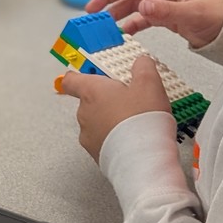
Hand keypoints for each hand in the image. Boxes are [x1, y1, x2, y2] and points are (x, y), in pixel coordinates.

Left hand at [58, 55, 173, 162]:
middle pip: (90, 101)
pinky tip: (134, 137)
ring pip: (97, 122)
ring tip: (135, 120)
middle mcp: (85, 114)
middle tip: (129, 97)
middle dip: (108, 99)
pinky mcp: (97, 154)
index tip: (91, 72)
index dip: (81, 74)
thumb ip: (143, 67)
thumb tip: (141, 62)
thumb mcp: (149, 83)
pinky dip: (116, 138)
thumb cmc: (141, 122)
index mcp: (92, 92)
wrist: (143, 160)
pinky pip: (104, 141)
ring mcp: (89, 136)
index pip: (72, 79)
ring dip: (112, 120)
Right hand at [86, 0, 222, 48]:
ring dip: (117, 9)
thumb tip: (142, 6)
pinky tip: (123, 30)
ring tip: (102, 20)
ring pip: (133, 2)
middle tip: (92, 7)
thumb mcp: (192, 13)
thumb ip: (166, 10)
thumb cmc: (218, 16)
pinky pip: (143, 16)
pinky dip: (131, 22)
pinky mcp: (166, 15)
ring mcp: (164, 1)